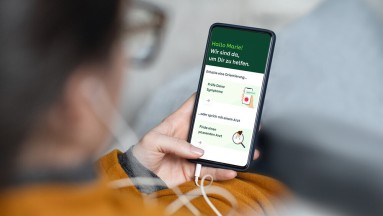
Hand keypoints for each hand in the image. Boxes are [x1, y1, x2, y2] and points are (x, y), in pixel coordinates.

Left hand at [132, 94, 259, 187]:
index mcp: (179, 122)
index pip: (196, 104)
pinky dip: (222, 171)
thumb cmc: (142, 153)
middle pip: (213, 128)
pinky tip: (232, 171)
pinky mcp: (193, 169)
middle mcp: (189, 135)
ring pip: (217, 150)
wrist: (138, 177)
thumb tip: (199, 151)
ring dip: (232, 151)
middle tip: (247, 125)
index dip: (209, 97)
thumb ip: (175, 143)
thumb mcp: (153, 140)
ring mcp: (193, 153)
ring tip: (247, 151)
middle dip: (230, 126)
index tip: (227, 93)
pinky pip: (211, 170)